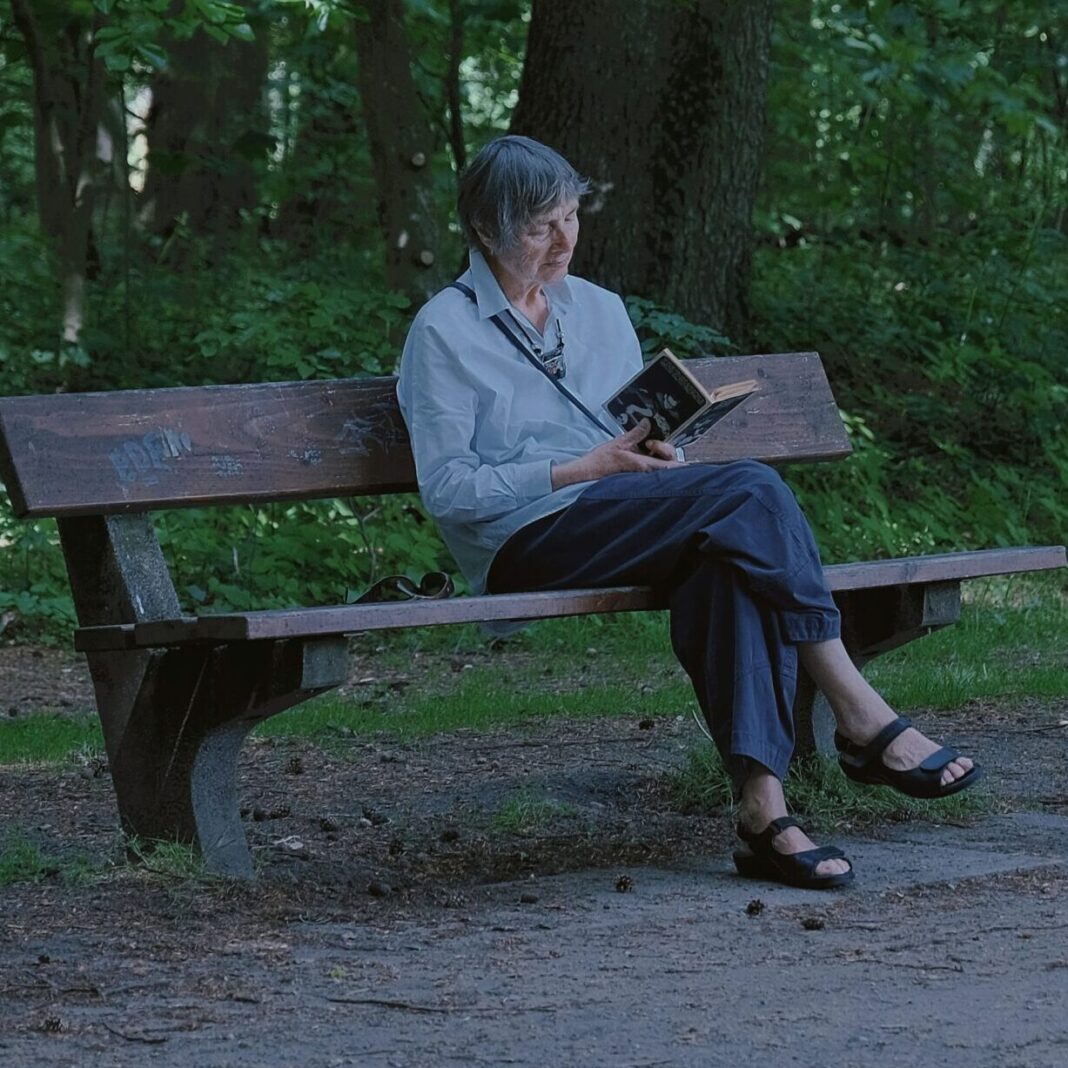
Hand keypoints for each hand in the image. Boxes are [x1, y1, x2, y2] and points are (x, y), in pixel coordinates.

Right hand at [550, 420, 682, 488]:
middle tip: (650, 442)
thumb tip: (648, 422)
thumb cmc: (601, 461)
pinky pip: (652, 463)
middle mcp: (646, 471)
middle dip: (665, 449)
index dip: (680, 464)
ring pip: (661, 463)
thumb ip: (636, 433)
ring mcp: (642, 472)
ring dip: (658, 452)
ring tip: (646, 444)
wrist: (588, 472)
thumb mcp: (619, 442)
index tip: (682, 456)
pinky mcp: (637, 471)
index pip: (669, 467)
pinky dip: (652, 454)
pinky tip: (643, 447)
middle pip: (668, 464)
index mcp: (644, 465)